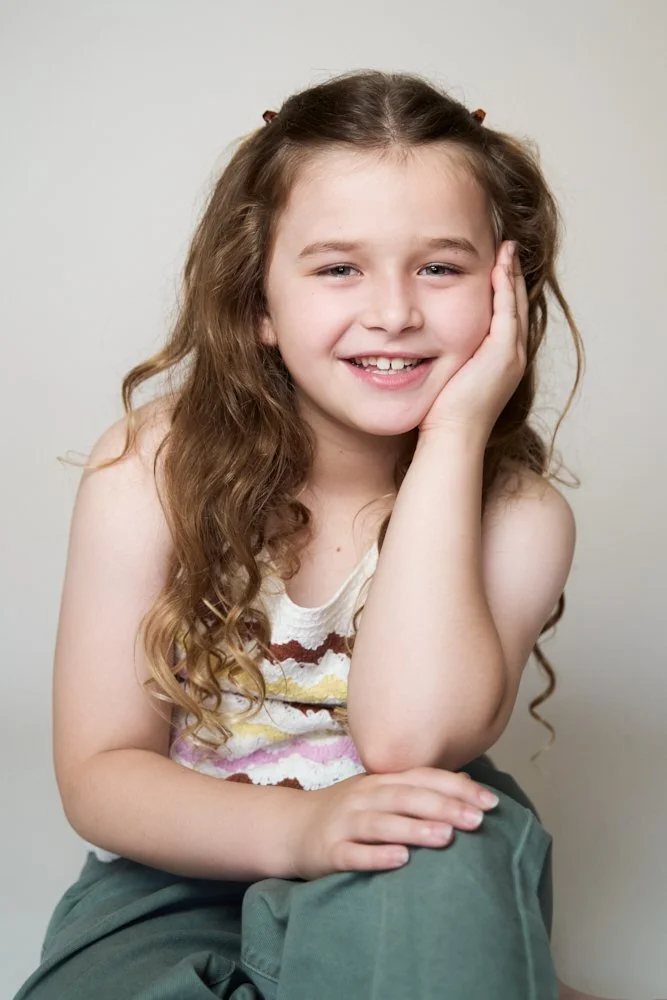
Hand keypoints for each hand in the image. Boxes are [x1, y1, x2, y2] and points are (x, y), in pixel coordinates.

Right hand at [288, 767, 498, 880]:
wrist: (290, 828)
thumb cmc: (348, 812)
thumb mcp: (381, 792)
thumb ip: (420, 787)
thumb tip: (467, 781)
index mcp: (380, 782)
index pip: (423, 779)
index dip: (456, 788)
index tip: (490, 802)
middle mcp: (365, 797)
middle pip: (406, 797)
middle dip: (444, 807)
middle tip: (478, 819)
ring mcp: (345, 823)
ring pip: (382, 824)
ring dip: (415, 829)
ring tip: (447, 837)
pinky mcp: (329, 852)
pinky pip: (354, 854)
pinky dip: (377, 856)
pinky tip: (400, 861)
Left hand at [418, 240, 527, 440]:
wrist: (452, 437)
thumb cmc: (441, 416)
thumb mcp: (446, 378)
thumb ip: (444, 358)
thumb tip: (423, 346)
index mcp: (501, 361)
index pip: (506, 315)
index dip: (503, 288)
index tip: (496, 263)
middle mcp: (513, 356)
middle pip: (516, 304)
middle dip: (511, 274)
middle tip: (506, 246)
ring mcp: (511, 355)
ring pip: (515, 304)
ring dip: (511, 273)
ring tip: (505, 247)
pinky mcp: (503, 354)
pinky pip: (506, 311)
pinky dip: (504, 287)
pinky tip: (497, 265)